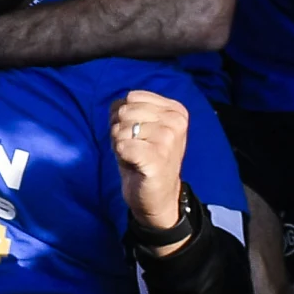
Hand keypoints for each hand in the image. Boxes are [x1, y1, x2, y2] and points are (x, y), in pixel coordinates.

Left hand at [110, 87, 190, 231]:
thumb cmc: (145, 157)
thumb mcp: (143, 125)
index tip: (138, 134)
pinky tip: (134, 164)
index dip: (123, 116)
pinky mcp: (157, 158)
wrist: (158, 196)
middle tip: (135, 148)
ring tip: (135, 157)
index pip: (132, 97)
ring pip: (121, 129)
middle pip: (124, 111)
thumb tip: (117, 106)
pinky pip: (122, 146)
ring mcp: (168, 140)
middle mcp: (176, 122)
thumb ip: (130, 108)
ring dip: (120, 144)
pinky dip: (121, 156)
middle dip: (120, 130)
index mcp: (176, 110)